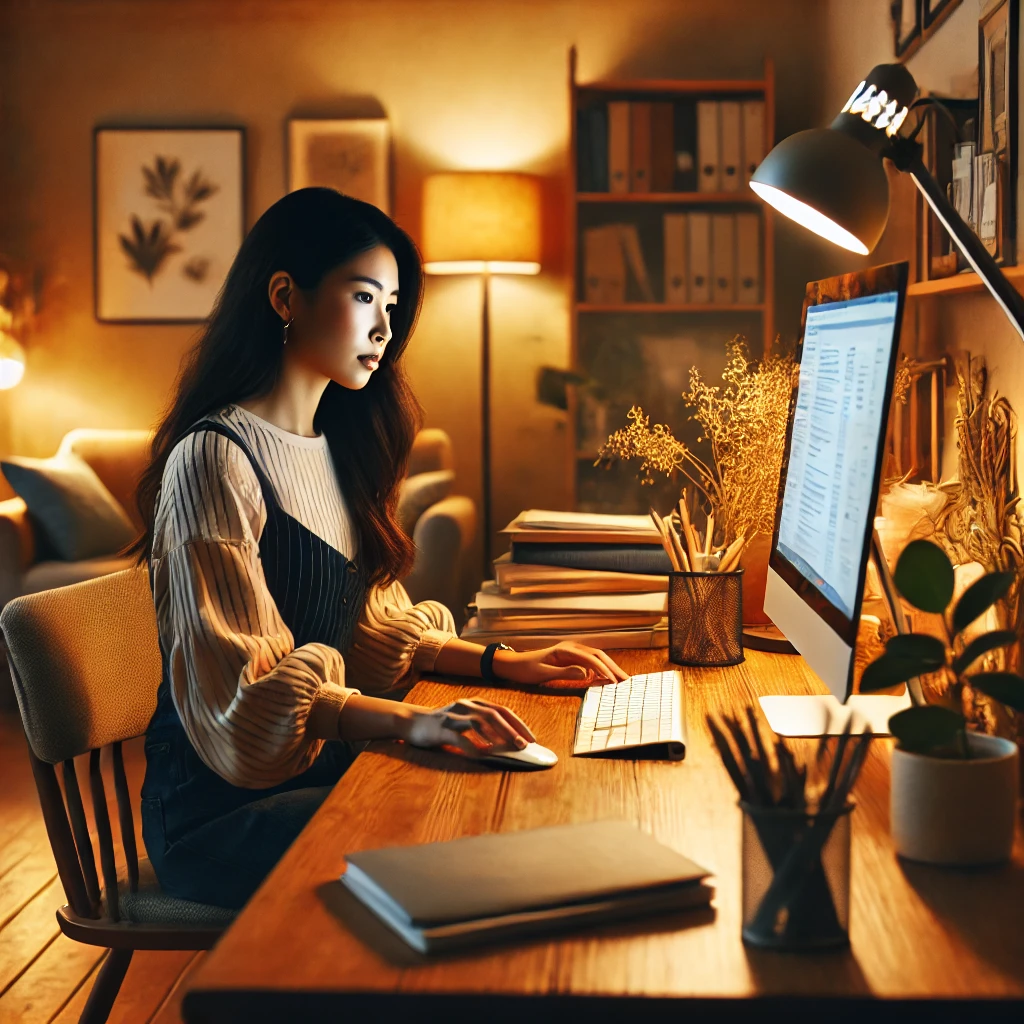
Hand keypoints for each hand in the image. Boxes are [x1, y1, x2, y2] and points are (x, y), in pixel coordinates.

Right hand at [401, 698, 535, 757]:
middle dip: (511, 730)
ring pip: (479, 721)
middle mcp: (466, 705)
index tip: (532, 739)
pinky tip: (482, 755)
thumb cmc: (444, 726)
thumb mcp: (466, 722)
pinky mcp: (441, 728)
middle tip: (524, 745)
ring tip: (508, 748)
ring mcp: (453, 715)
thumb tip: (509, 743)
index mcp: (475, 703)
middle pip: (494, 714)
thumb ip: (485, 728)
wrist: (412, 723)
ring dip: (496, 735)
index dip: (518, 724)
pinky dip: (472, 746)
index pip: (502, 711)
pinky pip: (459, 737)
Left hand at [492, 642, 628, 687]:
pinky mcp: (571, 658)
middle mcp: (571, 647)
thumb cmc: (526, 669)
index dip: (603, 669)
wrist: (515, 664)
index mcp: (565, 649)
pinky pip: (590, 662)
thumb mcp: (543, 674)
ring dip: (610, 668)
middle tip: (626, 681)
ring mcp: (572, 651)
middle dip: (613, 667)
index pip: (591, 658)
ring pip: (597, 658)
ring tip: (622, 680)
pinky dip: (601, 669)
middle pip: (598, 655)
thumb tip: (586, 673)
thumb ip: (564, 673)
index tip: (613, 681)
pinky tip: (606, 679)